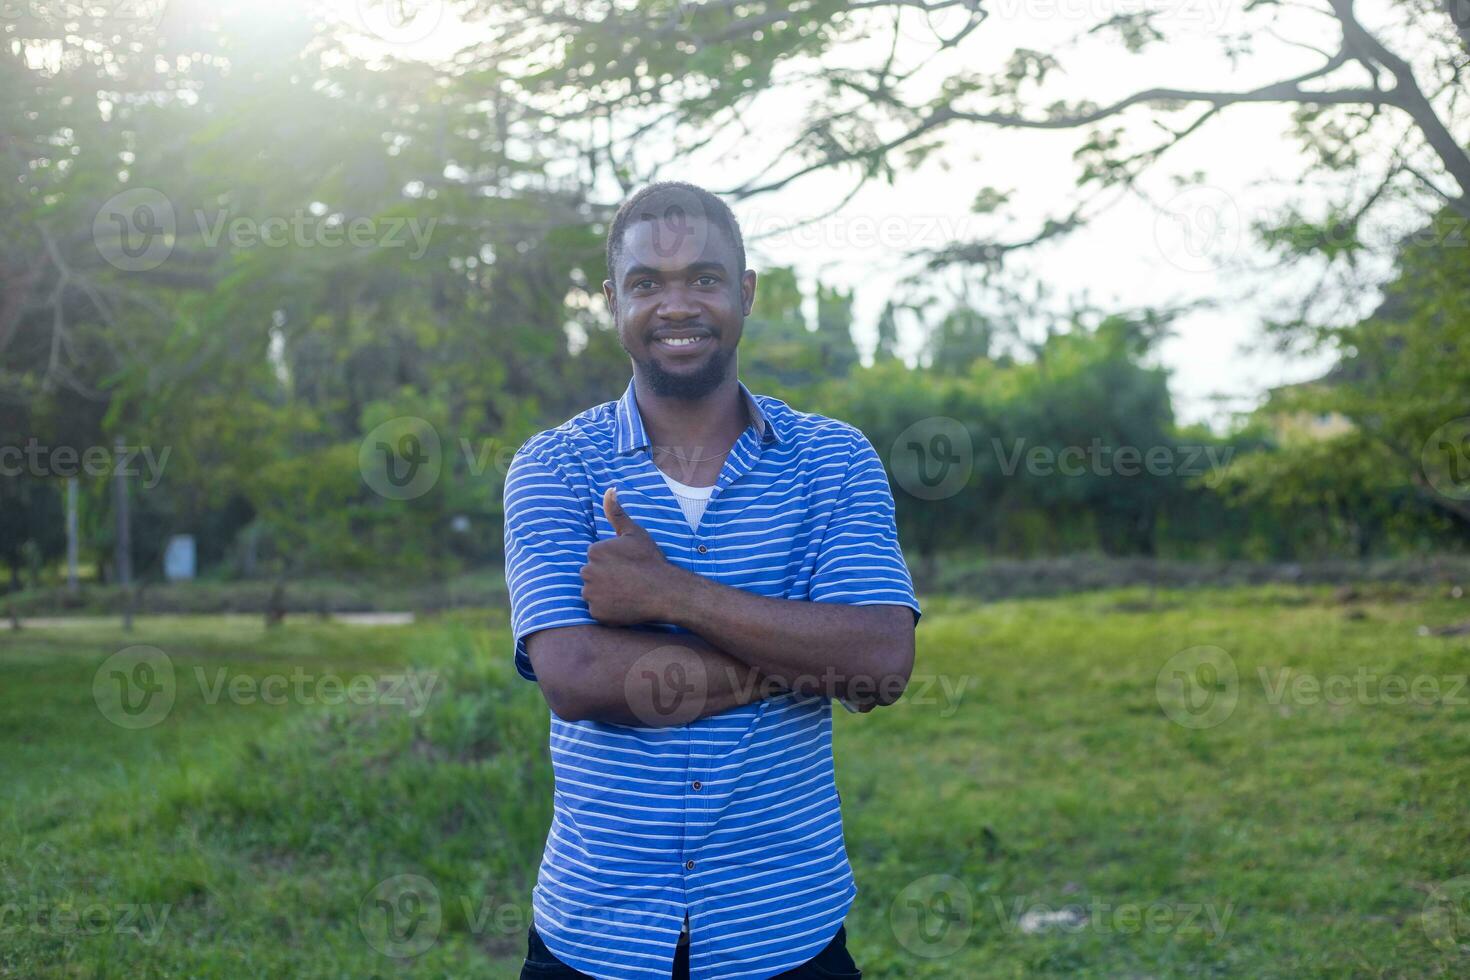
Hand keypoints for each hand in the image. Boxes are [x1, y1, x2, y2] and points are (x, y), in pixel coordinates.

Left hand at [580, 487, 689, 625]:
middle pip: (591, 575)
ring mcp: (591, 594)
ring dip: (605, 594)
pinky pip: (597, 610)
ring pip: (592, 593)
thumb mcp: (635, 533)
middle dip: (605, 577)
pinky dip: (608, 610)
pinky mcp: (597, 613)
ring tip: (627, 592)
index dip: (613, 562)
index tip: (628, 566)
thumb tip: (609, 489)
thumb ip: (617, 512)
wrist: (666, 592)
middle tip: (628, 580)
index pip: (596, 558)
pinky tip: (625, 604)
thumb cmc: (651, 561)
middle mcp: (587, 572)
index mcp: (594, 551)